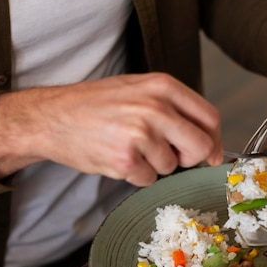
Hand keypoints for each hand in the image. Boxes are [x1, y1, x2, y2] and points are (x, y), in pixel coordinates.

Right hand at [0, 73, 222, 186]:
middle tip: (172, 156)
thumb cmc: (97, 104)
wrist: (50, 117)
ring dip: (155, 165)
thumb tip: (209, 140)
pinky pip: (149, 179)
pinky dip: (136, 176)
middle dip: (190, 158)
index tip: (213, 154)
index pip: (210, 118)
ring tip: (129, 147)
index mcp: (163, 86)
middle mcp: (155, 108)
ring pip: (172, 166)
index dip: (216, 140)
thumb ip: (174, 107)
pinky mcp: (126, 160)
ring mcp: (140, 134)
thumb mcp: (138, 89)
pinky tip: (118, 158)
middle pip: (200, 146)